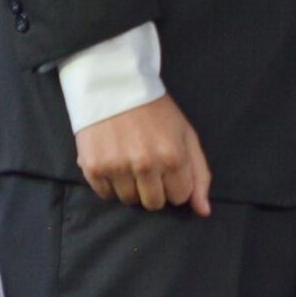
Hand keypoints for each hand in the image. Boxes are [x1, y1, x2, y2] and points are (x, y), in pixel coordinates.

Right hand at [74, 94, 212, 214]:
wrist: (114, 85)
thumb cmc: (155, 110)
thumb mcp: (186, 135)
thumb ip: (199, 174)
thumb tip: (203, 211)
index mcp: (172, 157)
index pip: (179, 197)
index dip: (175, 183)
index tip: (167, 168)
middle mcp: (145, 165)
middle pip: (153, 203)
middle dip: (154, 188)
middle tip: (147, 164)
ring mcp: (117, 167)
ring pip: (129, 200)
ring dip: (131, 185)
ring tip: (129, 159)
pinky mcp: (93, 167)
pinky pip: (105, 194)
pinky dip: (109, 182)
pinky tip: (113, 160)